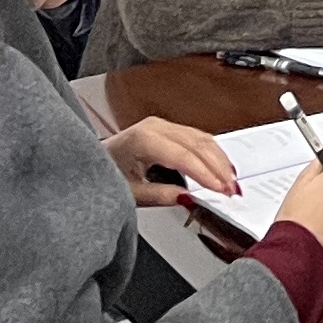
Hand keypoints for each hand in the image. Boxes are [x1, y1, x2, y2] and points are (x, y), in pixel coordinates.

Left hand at [103, 116, 236, 206]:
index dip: (206, 174)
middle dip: (219, 167)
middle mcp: (156, 127)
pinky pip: (196, 137)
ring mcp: (163, 125)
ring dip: (219, 159)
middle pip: (198, 143)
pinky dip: (212, 153)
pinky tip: (220, 166)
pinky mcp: (168, 129)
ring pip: (202, 138)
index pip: (184, 156)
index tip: (221, 190)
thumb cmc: (105, 174)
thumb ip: (161, 195)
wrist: (89, 161)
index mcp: (144, 139)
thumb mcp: (130, 193)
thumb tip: (189, 198)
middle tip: (232, 189)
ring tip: (231, 181)